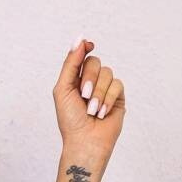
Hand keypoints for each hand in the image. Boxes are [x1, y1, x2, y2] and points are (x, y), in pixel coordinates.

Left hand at [55, 37, 126, 156]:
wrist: (85, 141)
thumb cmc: (70, 120)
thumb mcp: (63, 89)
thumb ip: (71, 64)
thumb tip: (80, 40)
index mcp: (75, 79)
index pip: (82, 56)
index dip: (85, 49)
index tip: (89, 46)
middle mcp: (91, 82)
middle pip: (95, 62)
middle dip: (89, 78)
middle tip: (83, 96)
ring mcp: (105, 89)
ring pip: (107, 73)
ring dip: (98, 93)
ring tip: (92, 110)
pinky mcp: (118, 97)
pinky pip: (118, 84)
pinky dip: (108, 98)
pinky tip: (102, 113)